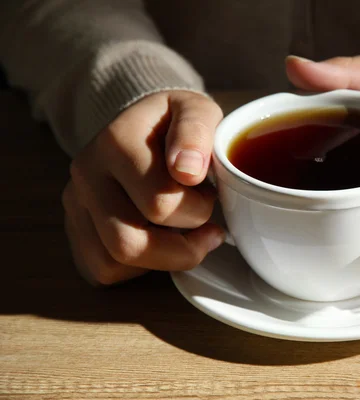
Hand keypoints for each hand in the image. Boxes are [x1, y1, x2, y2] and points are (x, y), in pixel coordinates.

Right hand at [62, 91, 224, 284]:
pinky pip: (103, 270)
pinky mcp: (75, 230)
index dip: (199, 210)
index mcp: (115, 142)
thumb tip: (187, 170)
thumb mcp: (197, 111)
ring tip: (188, 238)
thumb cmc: (176, 124)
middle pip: (129, 242)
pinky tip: (161, 242)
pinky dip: (140, 267)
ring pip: (113, 262)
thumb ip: (196, 131)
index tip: (212, 198)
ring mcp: (75, 205)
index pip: (160, 202)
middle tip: (207, 227)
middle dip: (182, 246)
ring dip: (163, 260)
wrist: (144, 126)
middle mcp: (86, 175)